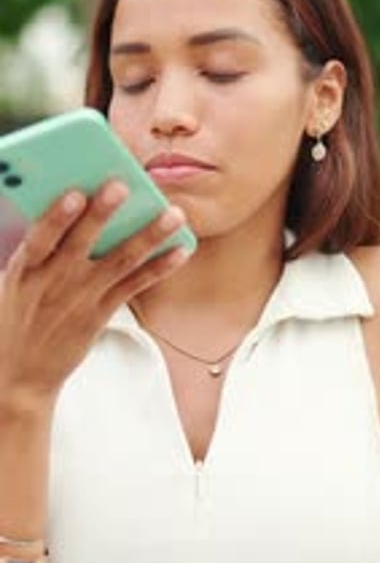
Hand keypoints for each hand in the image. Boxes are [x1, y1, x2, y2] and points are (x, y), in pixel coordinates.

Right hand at [0, 181, 190, 402]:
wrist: (18, 375)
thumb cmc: (16, 318)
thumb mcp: (13, 282)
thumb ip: (39, 249)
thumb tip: (71, 206)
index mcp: (25, 270)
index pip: (39, 238)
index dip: (57, 217)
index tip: (76, 193)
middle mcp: (54, 283)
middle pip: (81, 243)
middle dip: (102, 213)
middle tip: (123, 187)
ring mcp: (80, 299)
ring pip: (119, 262)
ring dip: (149, 236)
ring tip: (174, 214)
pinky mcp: (99, 315)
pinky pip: (134, 287)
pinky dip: (159, 267)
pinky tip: (180, 250)